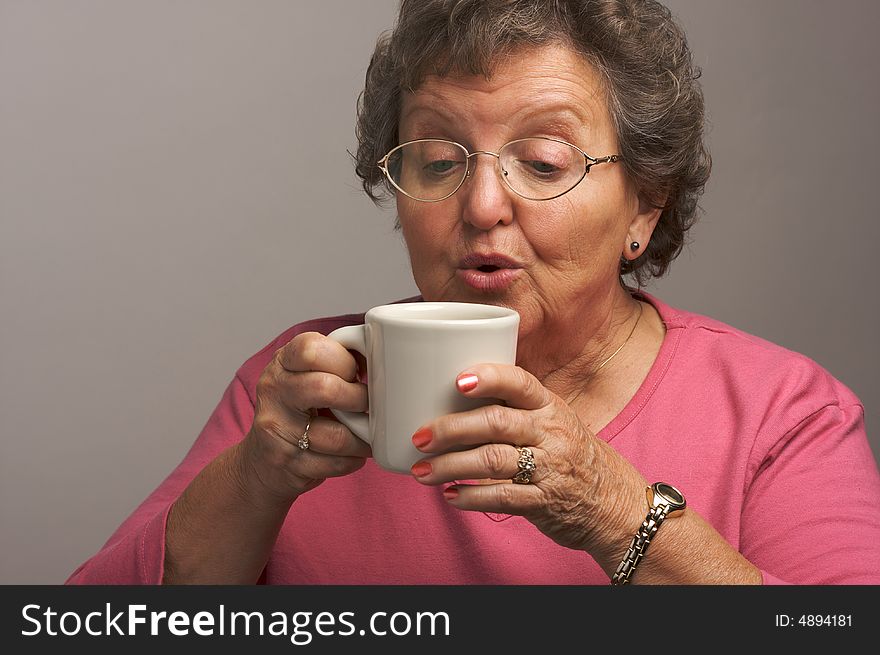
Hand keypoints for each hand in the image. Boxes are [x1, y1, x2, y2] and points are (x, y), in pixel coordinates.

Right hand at [243, 331, 371, 501]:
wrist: (262, 460)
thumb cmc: (296, 410)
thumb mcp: (306, 375)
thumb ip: (336, 361)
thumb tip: (381, 357)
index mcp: (282, 362)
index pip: (311, 348)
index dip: (343, 360)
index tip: (354, 372)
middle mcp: (274, 391)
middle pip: (325, 388)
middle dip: (359, 399)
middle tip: (366, 405)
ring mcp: (277, 429)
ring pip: (337, 435)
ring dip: (363, 438)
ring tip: (367, 434)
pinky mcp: (287, 463)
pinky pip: (337, 463)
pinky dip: (354, 459)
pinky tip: (352, 453)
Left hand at [409, 364, 645, 557]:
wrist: (615, 503)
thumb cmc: (570, 454)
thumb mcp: (552, 421)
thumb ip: (513, 407)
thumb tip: (450, 395)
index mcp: (549, 406)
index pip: (520, 382)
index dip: (489, 377)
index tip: (458, 380)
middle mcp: (550, 433)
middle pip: (496, 422)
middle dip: (451, 428)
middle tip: (419, 436)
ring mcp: (549, 468)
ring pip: (492, 461)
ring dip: (450, 466)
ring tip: (421, 471)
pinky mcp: (544, 502)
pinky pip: (501, 497)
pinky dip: (470, 497)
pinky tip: (449, 495)